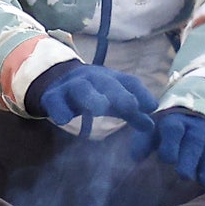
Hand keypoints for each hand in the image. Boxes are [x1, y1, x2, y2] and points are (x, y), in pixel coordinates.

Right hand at [33, 60, 159, 133]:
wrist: (56, 82)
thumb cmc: (93, 93)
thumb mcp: (113, 100)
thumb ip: (131, 113)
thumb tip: (151, 126)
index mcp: (110, 79)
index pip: (129, 82)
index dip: (141, 93)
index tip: (152, 107)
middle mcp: (92, 78)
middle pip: (106, 83)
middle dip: (118, 94)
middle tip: (130, 107)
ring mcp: (71, 86)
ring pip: (81, 88)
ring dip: (91, 97)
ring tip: (100, 109)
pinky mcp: (52, 97)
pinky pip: (55, 101)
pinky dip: (59, 109)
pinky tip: (63, 120)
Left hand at [146, 105, 204, 195]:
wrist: (196, 120)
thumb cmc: (166, 134)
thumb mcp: (153, 132)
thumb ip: (143, 143)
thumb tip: (135, 157)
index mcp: (175, 123)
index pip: (174, 130)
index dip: (171, 144)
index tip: (167, 159)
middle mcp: (196, 129)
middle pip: (196, 142)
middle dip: (191, 158)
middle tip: (185, 176)